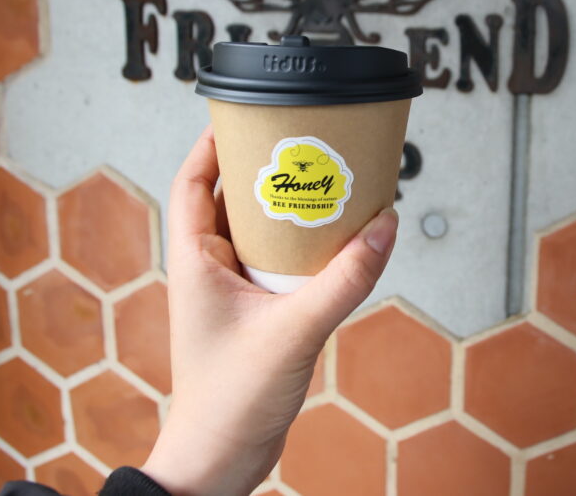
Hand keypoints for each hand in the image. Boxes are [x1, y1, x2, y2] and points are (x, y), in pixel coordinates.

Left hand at [141, 126, 398, 495]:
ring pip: (257, 232)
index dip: (212, 143)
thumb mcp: (294, 332)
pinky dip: (301, 246)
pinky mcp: (254, 313)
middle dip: (263, 168)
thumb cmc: (231, 401)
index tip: (244, 115)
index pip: (191, 182)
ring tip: (326, 181)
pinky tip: (335, 240)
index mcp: (195, 260)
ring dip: (286, 208)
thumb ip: (344, 280)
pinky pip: (276, 264)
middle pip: (229, 199)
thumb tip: (384, 225)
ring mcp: (231, 292)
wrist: (220, 460)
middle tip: (303, 142)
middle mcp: (208, 268)